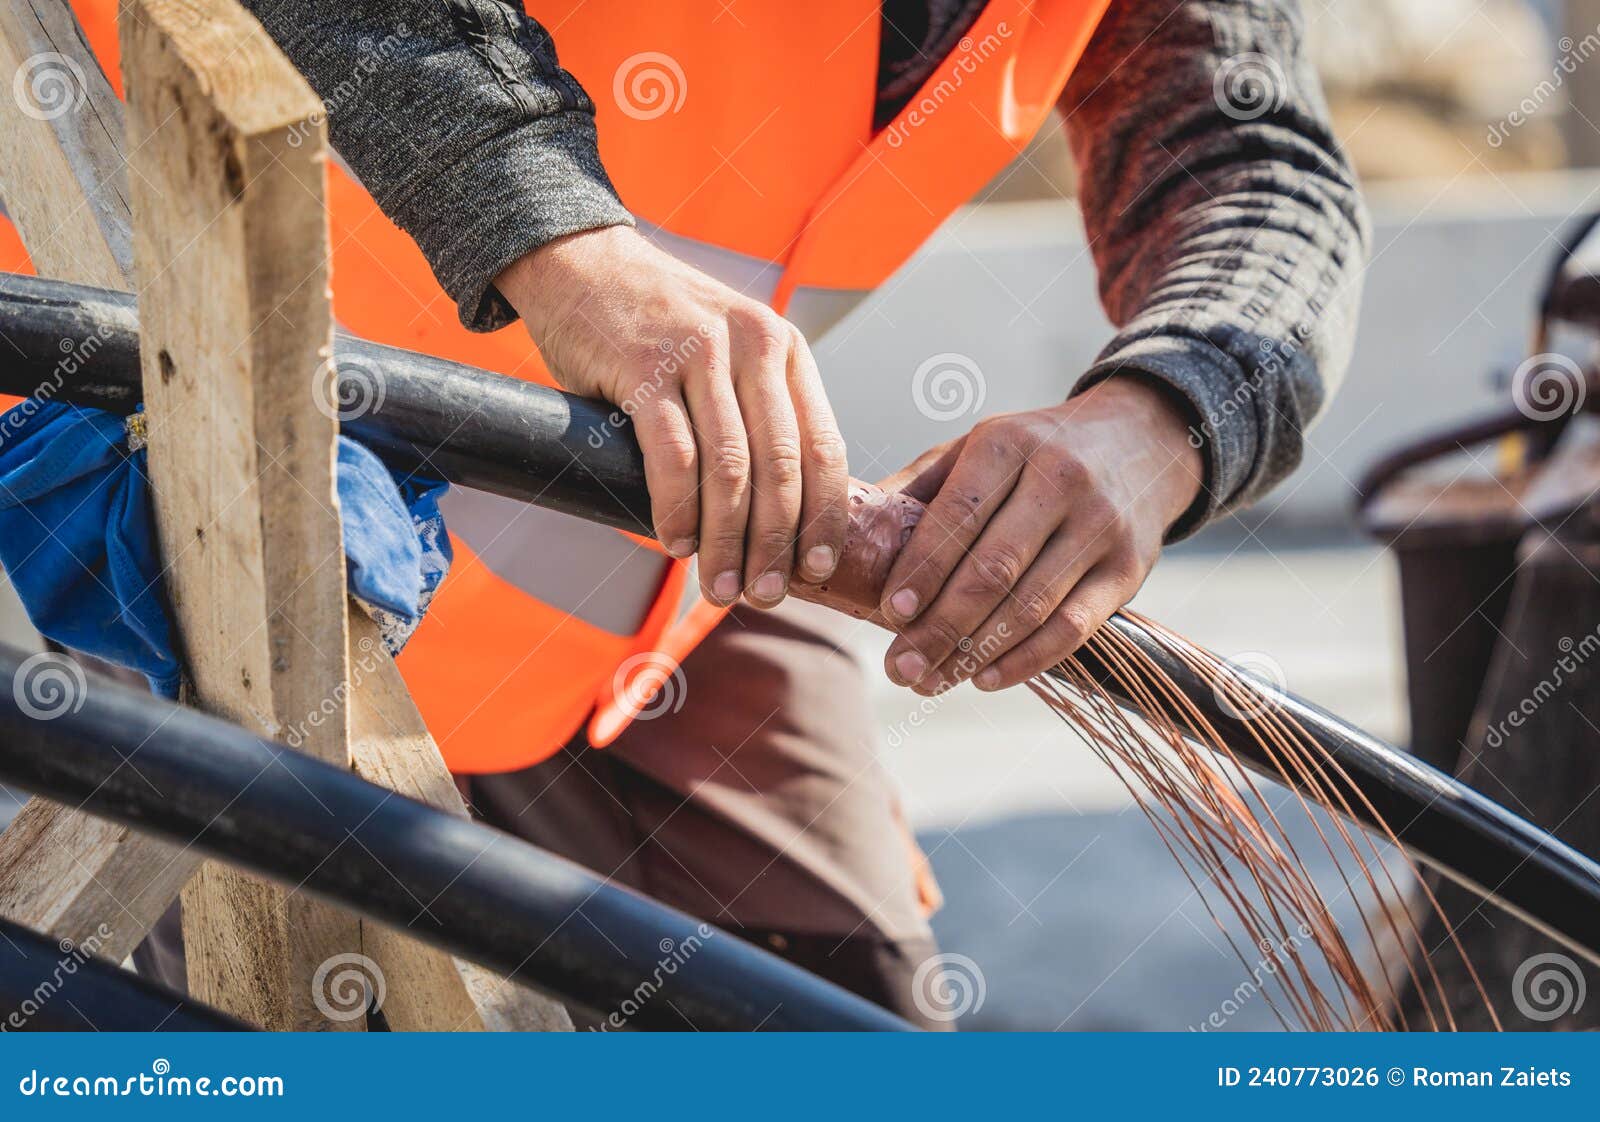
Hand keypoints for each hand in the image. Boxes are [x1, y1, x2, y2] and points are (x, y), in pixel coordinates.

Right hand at [496, 225, 847, 606]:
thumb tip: (777, 517)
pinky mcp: (645, 366)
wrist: (581, 261)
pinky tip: (676, 543)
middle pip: (780, 467)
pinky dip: (677, 510)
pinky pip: (673, 456)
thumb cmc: (656, 324)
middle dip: (776, 544)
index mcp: (784, 349)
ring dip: (727, 541)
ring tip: (719, 586)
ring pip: (730, 470)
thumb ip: (755, 412)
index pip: (824, 446)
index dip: (825, 517)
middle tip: (766, 594)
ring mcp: (700, 353)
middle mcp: (753, 345)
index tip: (818, 570)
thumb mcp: (727, 351)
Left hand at [877, 375, 1203, 693]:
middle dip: (939, 627)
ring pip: (1030, 606)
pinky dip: (1026, 661)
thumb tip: (850, 536)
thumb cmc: (1036, 451)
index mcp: (1008, 443)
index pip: (957, 517)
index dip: (921, 571)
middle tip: (899, 668)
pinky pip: (1073, 628)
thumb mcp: (979, 447)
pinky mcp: (1130, 568)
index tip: (887, 615)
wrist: (1141, 442)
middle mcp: (1060, 479)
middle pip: (992, 570)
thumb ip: (920, 488)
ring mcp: (1101, 525)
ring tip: (930, 681)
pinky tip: (986, 678)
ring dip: (975, 654)